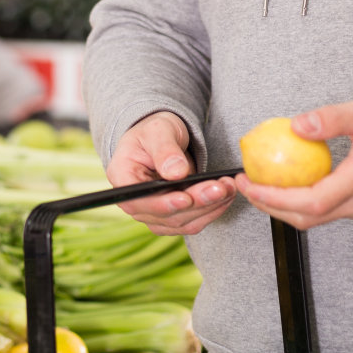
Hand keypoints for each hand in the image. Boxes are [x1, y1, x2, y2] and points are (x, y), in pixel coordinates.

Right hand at [106, 111, 234, 235]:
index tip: (186, 198)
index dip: (163, 204)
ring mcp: (154, 213)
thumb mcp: (158, 130)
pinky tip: (227, 194)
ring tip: (230, 187)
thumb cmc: (155, 131)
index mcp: (122, 178)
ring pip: (184, 221)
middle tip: (221, 187)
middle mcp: (135, 202)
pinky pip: (193, 220)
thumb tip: (177, 173)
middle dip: (197, 202)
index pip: (139, 201)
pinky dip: (212, 209)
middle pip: (166, 214)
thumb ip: (165, 150)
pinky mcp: (172, 217)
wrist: (163, 139)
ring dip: (209, 207)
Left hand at [235, 93, 352, 228]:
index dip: (274, 197)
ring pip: (316, 218)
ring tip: (259, 184)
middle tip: (245, 184)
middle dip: (270, 206)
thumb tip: (296, 126)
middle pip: (307, 218)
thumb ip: (331, 119)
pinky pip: (326, 210)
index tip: (249, 182)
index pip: (310, 201)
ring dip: (283, 206)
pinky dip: (300, 202)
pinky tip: (286, 183)